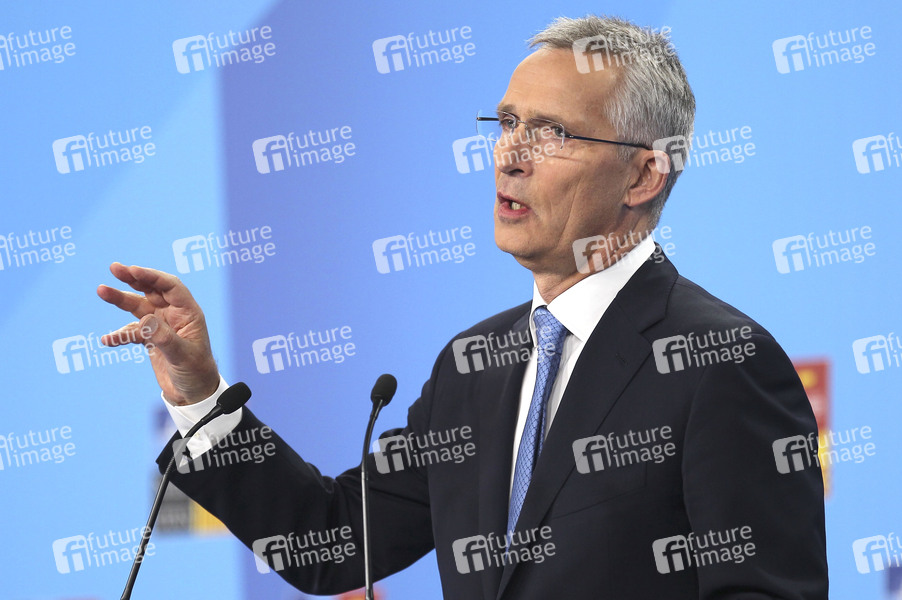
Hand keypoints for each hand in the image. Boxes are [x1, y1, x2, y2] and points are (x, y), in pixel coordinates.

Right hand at [97, 263, 220, 404]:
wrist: (193, 394)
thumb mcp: (182, 356)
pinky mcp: (151, 339)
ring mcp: (161, 326)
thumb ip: (164, 338)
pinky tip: (107, 340)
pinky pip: (132, 331)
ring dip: (121, 299)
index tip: (131, 270)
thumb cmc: (196, 373)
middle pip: (152, 290)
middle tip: (114, 268)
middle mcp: (174, 315)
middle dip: (134, 278)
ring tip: (101, 290)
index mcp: (188, 313)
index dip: (151, 276)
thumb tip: (144, 320)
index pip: (170, 286)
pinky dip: (119, 334)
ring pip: (138, 307)